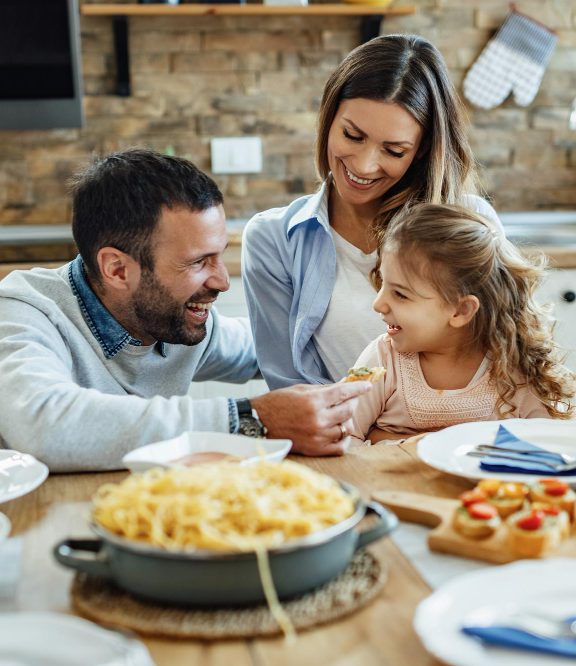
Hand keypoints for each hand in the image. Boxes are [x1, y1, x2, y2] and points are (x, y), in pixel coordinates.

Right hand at [251, 382, 371, 455]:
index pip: (344, 392)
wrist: (258, 423)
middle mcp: (317, 419)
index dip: (358, 388)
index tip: (367, 386)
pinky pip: (340, 447)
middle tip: (353, 398)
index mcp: (313, 401)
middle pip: (348, 410)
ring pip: (345, 428)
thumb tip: (344, 386)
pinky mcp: (314, 450)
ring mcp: (317, 436)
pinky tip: (342, 433)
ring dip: (347, 420)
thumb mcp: (300, 390)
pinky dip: (344, 440)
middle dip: (353, 402)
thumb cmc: (277, 403)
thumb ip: (323, 389)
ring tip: (342, 414)